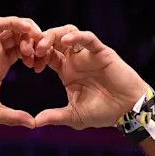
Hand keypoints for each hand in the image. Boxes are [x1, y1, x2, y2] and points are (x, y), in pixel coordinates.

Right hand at [0, 16, 42, 127]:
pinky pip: (1, 24)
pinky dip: (15, 22)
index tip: (42, 66)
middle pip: (22, 37)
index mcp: (1, 65)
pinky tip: (27, 29)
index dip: (37, 56)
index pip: (24, 52)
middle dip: (36, 42)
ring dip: (28, 31)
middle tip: (43, 52)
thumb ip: (14, 116)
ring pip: (14, 28)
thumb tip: (33, 125)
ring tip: (39, 40)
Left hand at [32, 25, 148, 129]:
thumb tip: (35, 123)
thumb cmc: (103, 113)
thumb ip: (55, 116)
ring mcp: (88, 54)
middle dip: (39, 41)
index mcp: (66, 71)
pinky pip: (88, 38)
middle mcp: (75, 59)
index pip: (46, 55)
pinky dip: (76, 37)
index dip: (35, 55)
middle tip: (30, 51)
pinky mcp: (101, 52)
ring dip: (53, 35)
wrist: (127, 111)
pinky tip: (65, 42)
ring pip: (68, 32)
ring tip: (43, 46)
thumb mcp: (74, 116)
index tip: (28, 63)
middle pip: (53, 40)